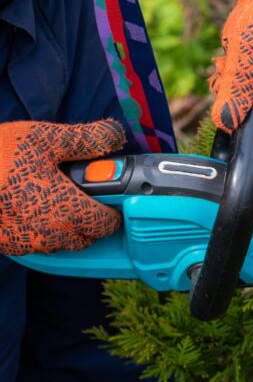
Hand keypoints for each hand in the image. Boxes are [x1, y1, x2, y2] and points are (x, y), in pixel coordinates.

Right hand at [0, 120, 125, 255]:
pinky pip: (38, 244)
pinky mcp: (9, 244)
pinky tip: (33, 207)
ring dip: (68, 226)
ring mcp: (28, 243)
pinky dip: (44, 230)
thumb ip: (87, 139)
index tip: (112, 192)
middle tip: (83, 191)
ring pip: (63, 243)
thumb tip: (114, 136)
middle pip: (88, 236)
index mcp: (68, 211)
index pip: (108, 223)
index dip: (114, 207)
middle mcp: (51, 235)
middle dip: (92, 216)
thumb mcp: (44, 138)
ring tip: (57, 197)